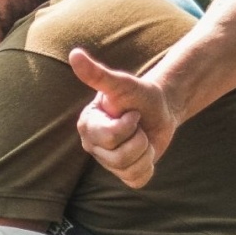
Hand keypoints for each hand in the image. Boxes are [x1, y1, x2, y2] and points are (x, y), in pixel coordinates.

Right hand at [69, 48, 175, 188]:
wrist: (161, 108)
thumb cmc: (140, 94)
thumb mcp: (121, 83)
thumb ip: (97, 74)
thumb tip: (74, 54)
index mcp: (87, 126)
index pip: (109, 137)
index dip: (129, 125)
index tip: (132, 112)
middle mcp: (92, 145)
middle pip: (119, 157)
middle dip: (139, 138)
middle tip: (138, 124)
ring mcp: (106, 162)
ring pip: (129, 169)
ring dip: (146, 151)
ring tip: (142, 136)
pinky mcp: (123, 173)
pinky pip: (137, 180)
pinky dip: (148, 166)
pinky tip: (145, 151)